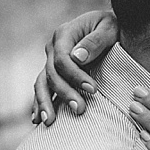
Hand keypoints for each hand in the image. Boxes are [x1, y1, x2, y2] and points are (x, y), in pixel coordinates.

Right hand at [32, 10, 116, 124]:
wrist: (108, 27)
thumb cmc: (112, 27)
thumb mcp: (109, 28)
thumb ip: (95, 41)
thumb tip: (77, 57)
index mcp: (64, 34)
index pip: (63, 59)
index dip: (75, 76)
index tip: (93, 90)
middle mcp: (53, 47)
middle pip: (52, 74)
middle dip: (64, 93)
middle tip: (80, 109)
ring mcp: (50, 60)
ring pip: (42, 83)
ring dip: (45, 103)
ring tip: (50, 122)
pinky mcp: (53, 72)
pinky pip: (42, 88)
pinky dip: (39, 103)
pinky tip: (37, 120)